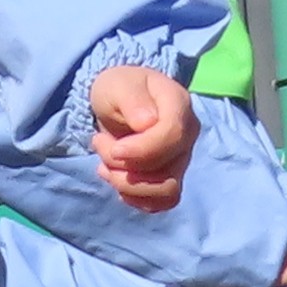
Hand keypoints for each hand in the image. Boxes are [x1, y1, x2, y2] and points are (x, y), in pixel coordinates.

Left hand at [91, 64, 193, 205]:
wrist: (120, 102)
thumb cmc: (120, 89)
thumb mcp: (118, 85)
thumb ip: (133, 100)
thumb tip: (147, 124)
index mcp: (179, 105)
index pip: (173, 135)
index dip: (142, 150)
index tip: (114, 147)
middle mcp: (188, 136)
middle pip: (168, 170)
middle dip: (124, 166)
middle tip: (99, 143)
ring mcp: (181, 160)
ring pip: (166, 192)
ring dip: (127, 185)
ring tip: (104, 165)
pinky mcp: (171, 178)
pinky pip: (161, 202)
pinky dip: (134, 197)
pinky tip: (115, 178)